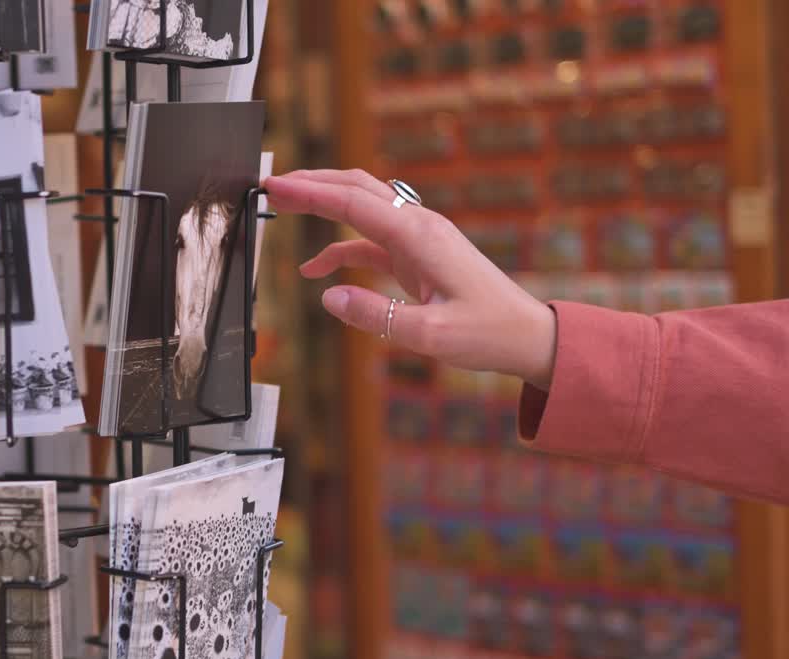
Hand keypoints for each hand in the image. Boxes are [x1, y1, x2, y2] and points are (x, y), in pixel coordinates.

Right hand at [265, 169, 557, 389]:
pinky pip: (370, 240)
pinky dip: (340, 247)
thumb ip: (376, 315)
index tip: (274, 186)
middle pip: (355, 188)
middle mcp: (417, 226)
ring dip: (324, 204)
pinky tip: (318, 269)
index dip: (308, 193)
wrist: (527, 334)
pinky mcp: (418, 254)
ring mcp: (418, 238)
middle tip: (270, 186)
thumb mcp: (430, 334)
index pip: (352, 202)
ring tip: (285, 208)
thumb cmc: (488, 332)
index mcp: (418, 236)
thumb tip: (327, 297)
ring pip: (362, 206)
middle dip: (311, 184)